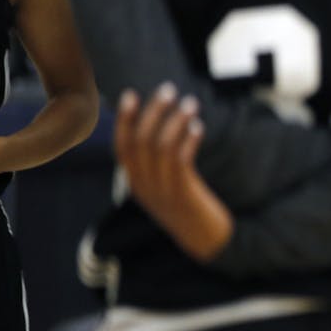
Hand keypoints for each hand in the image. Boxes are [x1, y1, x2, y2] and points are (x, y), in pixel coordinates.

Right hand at [115, 84, 232, 261]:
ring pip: (161, 148)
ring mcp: (162, 192)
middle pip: (140, 142)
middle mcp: (144, 187)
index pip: (122, 148)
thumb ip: (160, 163)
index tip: (131, 94)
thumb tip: (162, 127)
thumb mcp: (168, 185)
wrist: (208, 241)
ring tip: (190, 102)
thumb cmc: (191, 207)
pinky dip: (188, 140)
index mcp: (136, 184)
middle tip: (168, 89)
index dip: (124, 121)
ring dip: (175, 121)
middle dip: (153, 112)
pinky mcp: (183, 195)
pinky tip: (198, 127)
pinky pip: (180, 162)